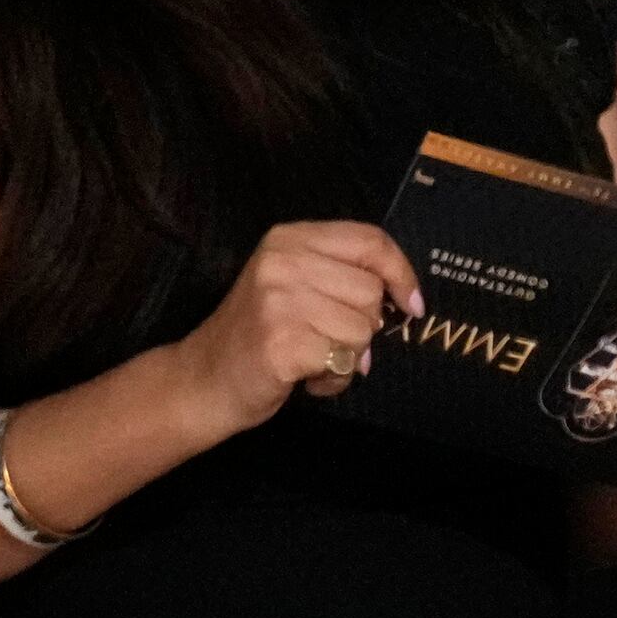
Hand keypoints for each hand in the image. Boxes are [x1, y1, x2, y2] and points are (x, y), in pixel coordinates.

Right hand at [170, 219, 424, 429]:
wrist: (205, 378)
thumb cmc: (263, 332)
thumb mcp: (298, 285)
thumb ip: (345, 277)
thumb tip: (408, 298)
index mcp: (289, 239)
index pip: (371, 241)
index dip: (401, 274)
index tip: (411, 305)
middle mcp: (281, 261)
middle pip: (371, 291)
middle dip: (363, 326)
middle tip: (326, 339)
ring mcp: (278, 300)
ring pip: (362, 329)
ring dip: (347, 356)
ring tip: (312, 357)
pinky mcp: (280, 341)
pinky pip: (343, 361)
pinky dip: (333, 379)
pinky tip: (305, 377)